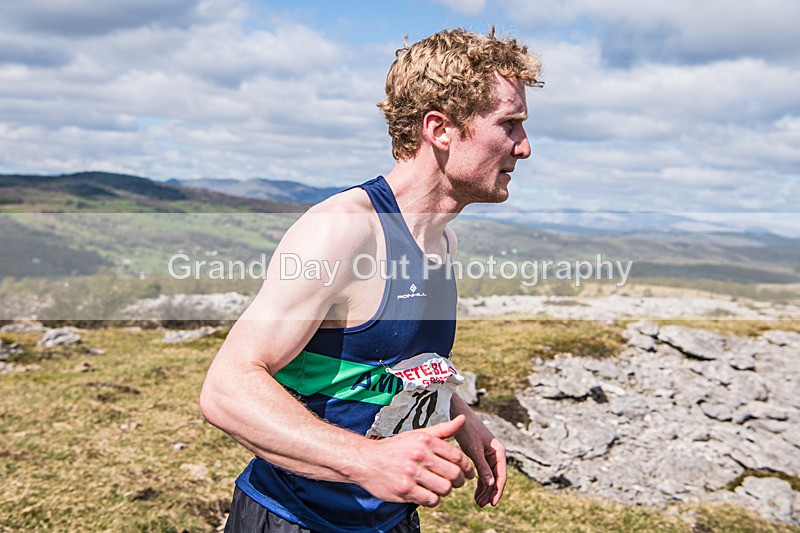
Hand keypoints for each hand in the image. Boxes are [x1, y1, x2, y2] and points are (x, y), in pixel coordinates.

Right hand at [353, 415, 475, 506]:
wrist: (366, 460)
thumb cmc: (396, 448)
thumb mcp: (418, 434)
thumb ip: (443, 430)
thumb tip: (463, 419)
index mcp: (425, 440)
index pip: (457, 456)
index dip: (467, 467)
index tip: (468, 473)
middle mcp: (419, 455)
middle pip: (454, 474)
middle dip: (458, 481)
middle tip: (454, 482)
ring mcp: (411, 473)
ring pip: (444, 489)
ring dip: (445, 491)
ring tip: (439, 488)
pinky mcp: (405, 490)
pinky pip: (431, 500)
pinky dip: (433, 500)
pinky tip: (427, 494)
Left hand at [455, 411, 506, 506]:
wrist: (457, 415)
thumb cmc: (466, 430)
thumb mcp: (474, 449)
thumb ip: (482, 466)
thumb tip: (491, 484)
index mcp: (498, 451)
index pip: (501, 475)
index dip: (497, 491)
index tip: (492, 503)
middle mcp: (496, 454)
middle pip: (496, 478)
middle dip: (490, 492)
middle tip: (481, 504)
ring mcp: (488, 455)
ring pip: (490, 477)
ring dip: (485, 489)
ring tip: (478, 502)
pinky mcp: (480, 455)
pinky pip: (483, 472)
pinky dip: (480, 482)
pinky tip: (476, 492)